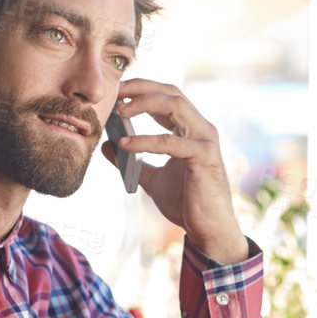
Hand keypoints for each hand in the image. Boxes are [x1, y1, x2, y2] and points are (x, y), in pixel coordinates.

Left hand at [101, 78, 248, 264]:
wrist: (208, 230)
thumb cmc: (186, 203)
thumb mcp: (152, 179)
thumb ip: (133, 162)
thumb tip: (108, 146)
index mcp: (191, 131)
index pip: (168, 97)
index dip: (143, 89)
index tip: (117, 91)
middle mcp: (201, 129)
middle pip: (172, 93)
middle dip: (142, 87)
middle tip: (115, 91)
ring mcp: (205, 140)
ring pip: (176, 106)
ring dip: (145, 103)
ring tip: (119, 109)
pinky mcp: (204, 157)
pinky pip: (171, 142)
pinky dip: (146, 140)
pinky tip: (125, 144)